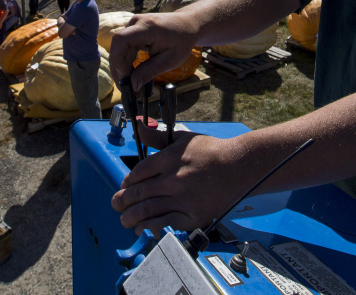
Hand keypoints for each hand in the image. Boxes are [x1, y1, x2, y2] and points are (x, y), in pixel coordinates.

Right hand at [109, 13, 200, 89]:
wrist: (187, 24)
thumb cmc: (182, 41)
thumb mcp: (170, 60)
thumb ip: (150, 71)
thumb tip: (133, 86)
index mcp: (148, 27)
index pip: (121, 40)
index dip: (118, 61)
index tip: (126, 80)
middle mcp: (136, 22)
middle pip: (117, 47)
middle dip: (119, 70)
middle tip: (127, 89)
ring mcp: (133, 25)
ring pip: (118, 49)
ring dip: (121, 68)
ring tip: (130, 85)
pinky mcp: (132, 30)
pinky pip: (123, 48)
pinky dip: (125, 62)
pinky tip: (132, 74)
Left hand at [111, 128, 244, 234]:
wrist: (238, 167)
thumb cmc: (211, 151)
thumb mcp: (183, 138)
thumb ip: (158, 137)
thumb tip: (139, 126)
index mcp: (168, 159)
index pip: (137, 173)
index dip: (127, 182)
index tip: (124, 187)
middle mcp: (172, 179)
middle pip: (138, 193)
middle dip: (122, 201)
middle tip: (116, 205)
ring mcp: (182, 199)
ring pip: (147, 211)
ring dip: (131, 218)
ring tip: (125, 220)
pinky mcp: (192, 215)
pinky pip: (166, 224)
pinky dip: (152, 228)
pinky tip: (144, 229)